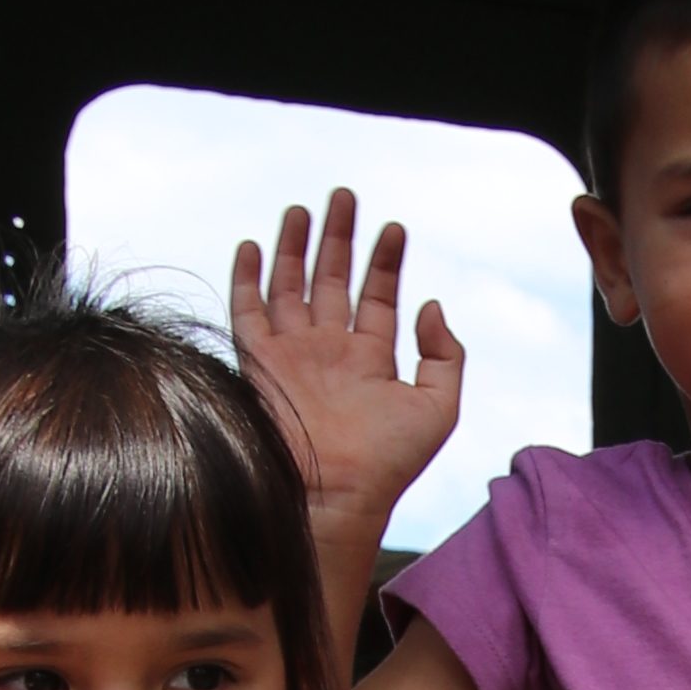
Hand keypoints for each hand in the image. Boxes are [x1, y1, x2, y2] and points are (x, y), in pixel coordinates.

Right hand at [232, 187, 462, 541]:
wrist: (335, 493)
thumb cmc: (389, 462)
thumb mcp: (439, 407)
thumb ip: (444, 355)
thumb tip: (430, 304)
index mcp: (370, 361)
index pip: (378, 298)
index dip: (386, 262)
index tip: (395, 228)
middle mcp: (329, 353)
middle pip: (333, 281)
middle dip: (339, 238)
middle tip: (345, 196)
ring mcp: (292, 356)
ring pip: (291, 286)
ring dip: (296, 247)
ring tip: (304, 208)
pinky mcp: (258, 364)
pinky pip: (247, 312)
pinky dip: (246, 278)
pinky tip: (250, 246)